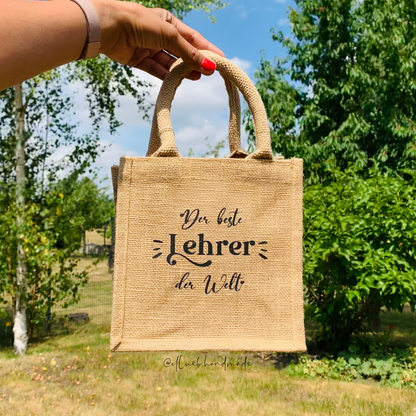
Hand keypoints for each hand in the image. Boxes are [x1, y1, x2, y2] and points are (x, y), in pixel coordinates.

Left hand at [92, 0, 223, 79]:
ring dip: (183, 70)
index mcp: (168, 22)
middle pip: (182, 51)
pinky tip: (180, 80)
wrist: (108, 28)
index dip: (206, 49)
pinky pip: (157, 70)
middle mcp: (159, 34)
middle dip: (195, 61)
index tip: (221, 60)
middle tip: (210, 73)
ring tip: (198, 78)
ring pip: (170, 62)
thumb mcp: (169, 35)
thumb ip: (189, 53)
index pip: (192, 38)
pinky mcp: (139, 60)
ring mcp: (149, 48)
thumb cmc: (140, 22)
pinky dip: (168, 76)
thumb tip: (209, 67)